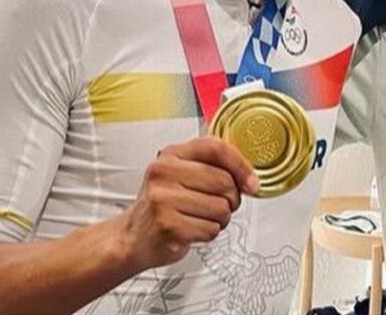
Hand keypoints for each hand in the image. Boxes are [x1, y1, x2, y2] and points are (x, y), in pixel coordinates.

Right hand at [118, 136, 259, 271]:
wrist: (133, 236)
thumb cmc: (163, 204)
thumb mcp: (181, 174)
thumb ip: (213, 168)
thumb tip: (251, 180)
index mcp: (172, 154)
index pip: (217, 148)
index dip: (241, 166)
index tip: (252, 183)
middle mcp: (164, 172)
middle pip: (224, 182)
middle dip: (231, 200)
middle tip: (218, 205)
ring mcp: (163, 199)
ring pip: (221, 208)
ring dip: (220, 219)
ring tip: (201, 218)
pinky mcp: (167, 226)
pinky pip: (210, 229)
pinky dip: (208, 233)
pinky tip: (192, 230)